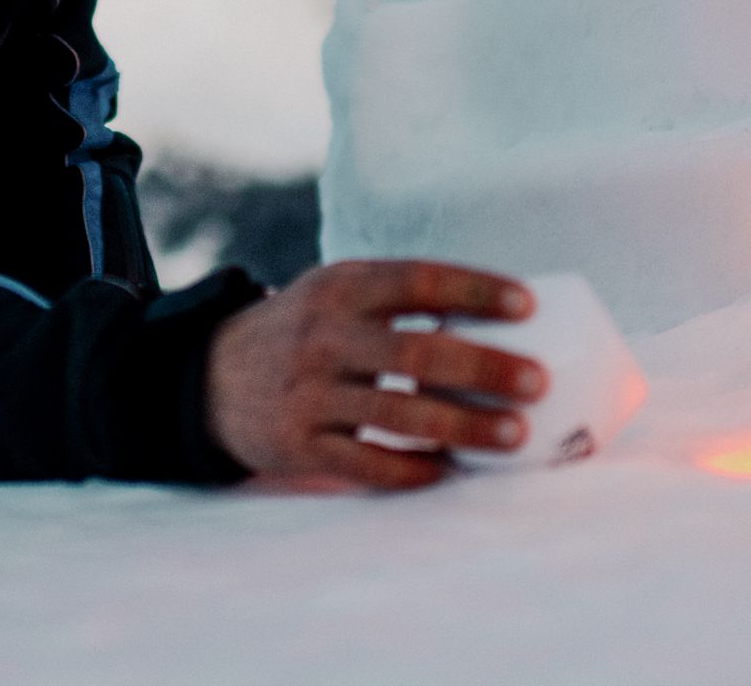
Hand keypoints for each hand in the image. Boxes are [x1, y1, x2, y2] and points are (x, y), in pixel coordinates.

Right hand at [204, 259, 548, 488]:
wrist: (212, 378)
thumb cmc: (304, 331)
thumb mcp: (334, 292)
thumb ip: (396, 296)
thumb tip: (501, 312)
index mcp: (340, 288)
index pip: (417, 280)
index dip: (475, 290)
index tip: (527, 305)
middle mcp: (323, 337)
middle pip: (416, 353)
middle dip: (485, 368)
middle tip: (538, 382)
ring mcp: (309, 394)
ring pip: (400, 416)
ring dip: (465, 427)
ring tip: (516, 435)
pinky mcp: (299, 444)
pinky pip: (367, 464)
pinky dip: (414, 469)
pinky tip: (451, 470)